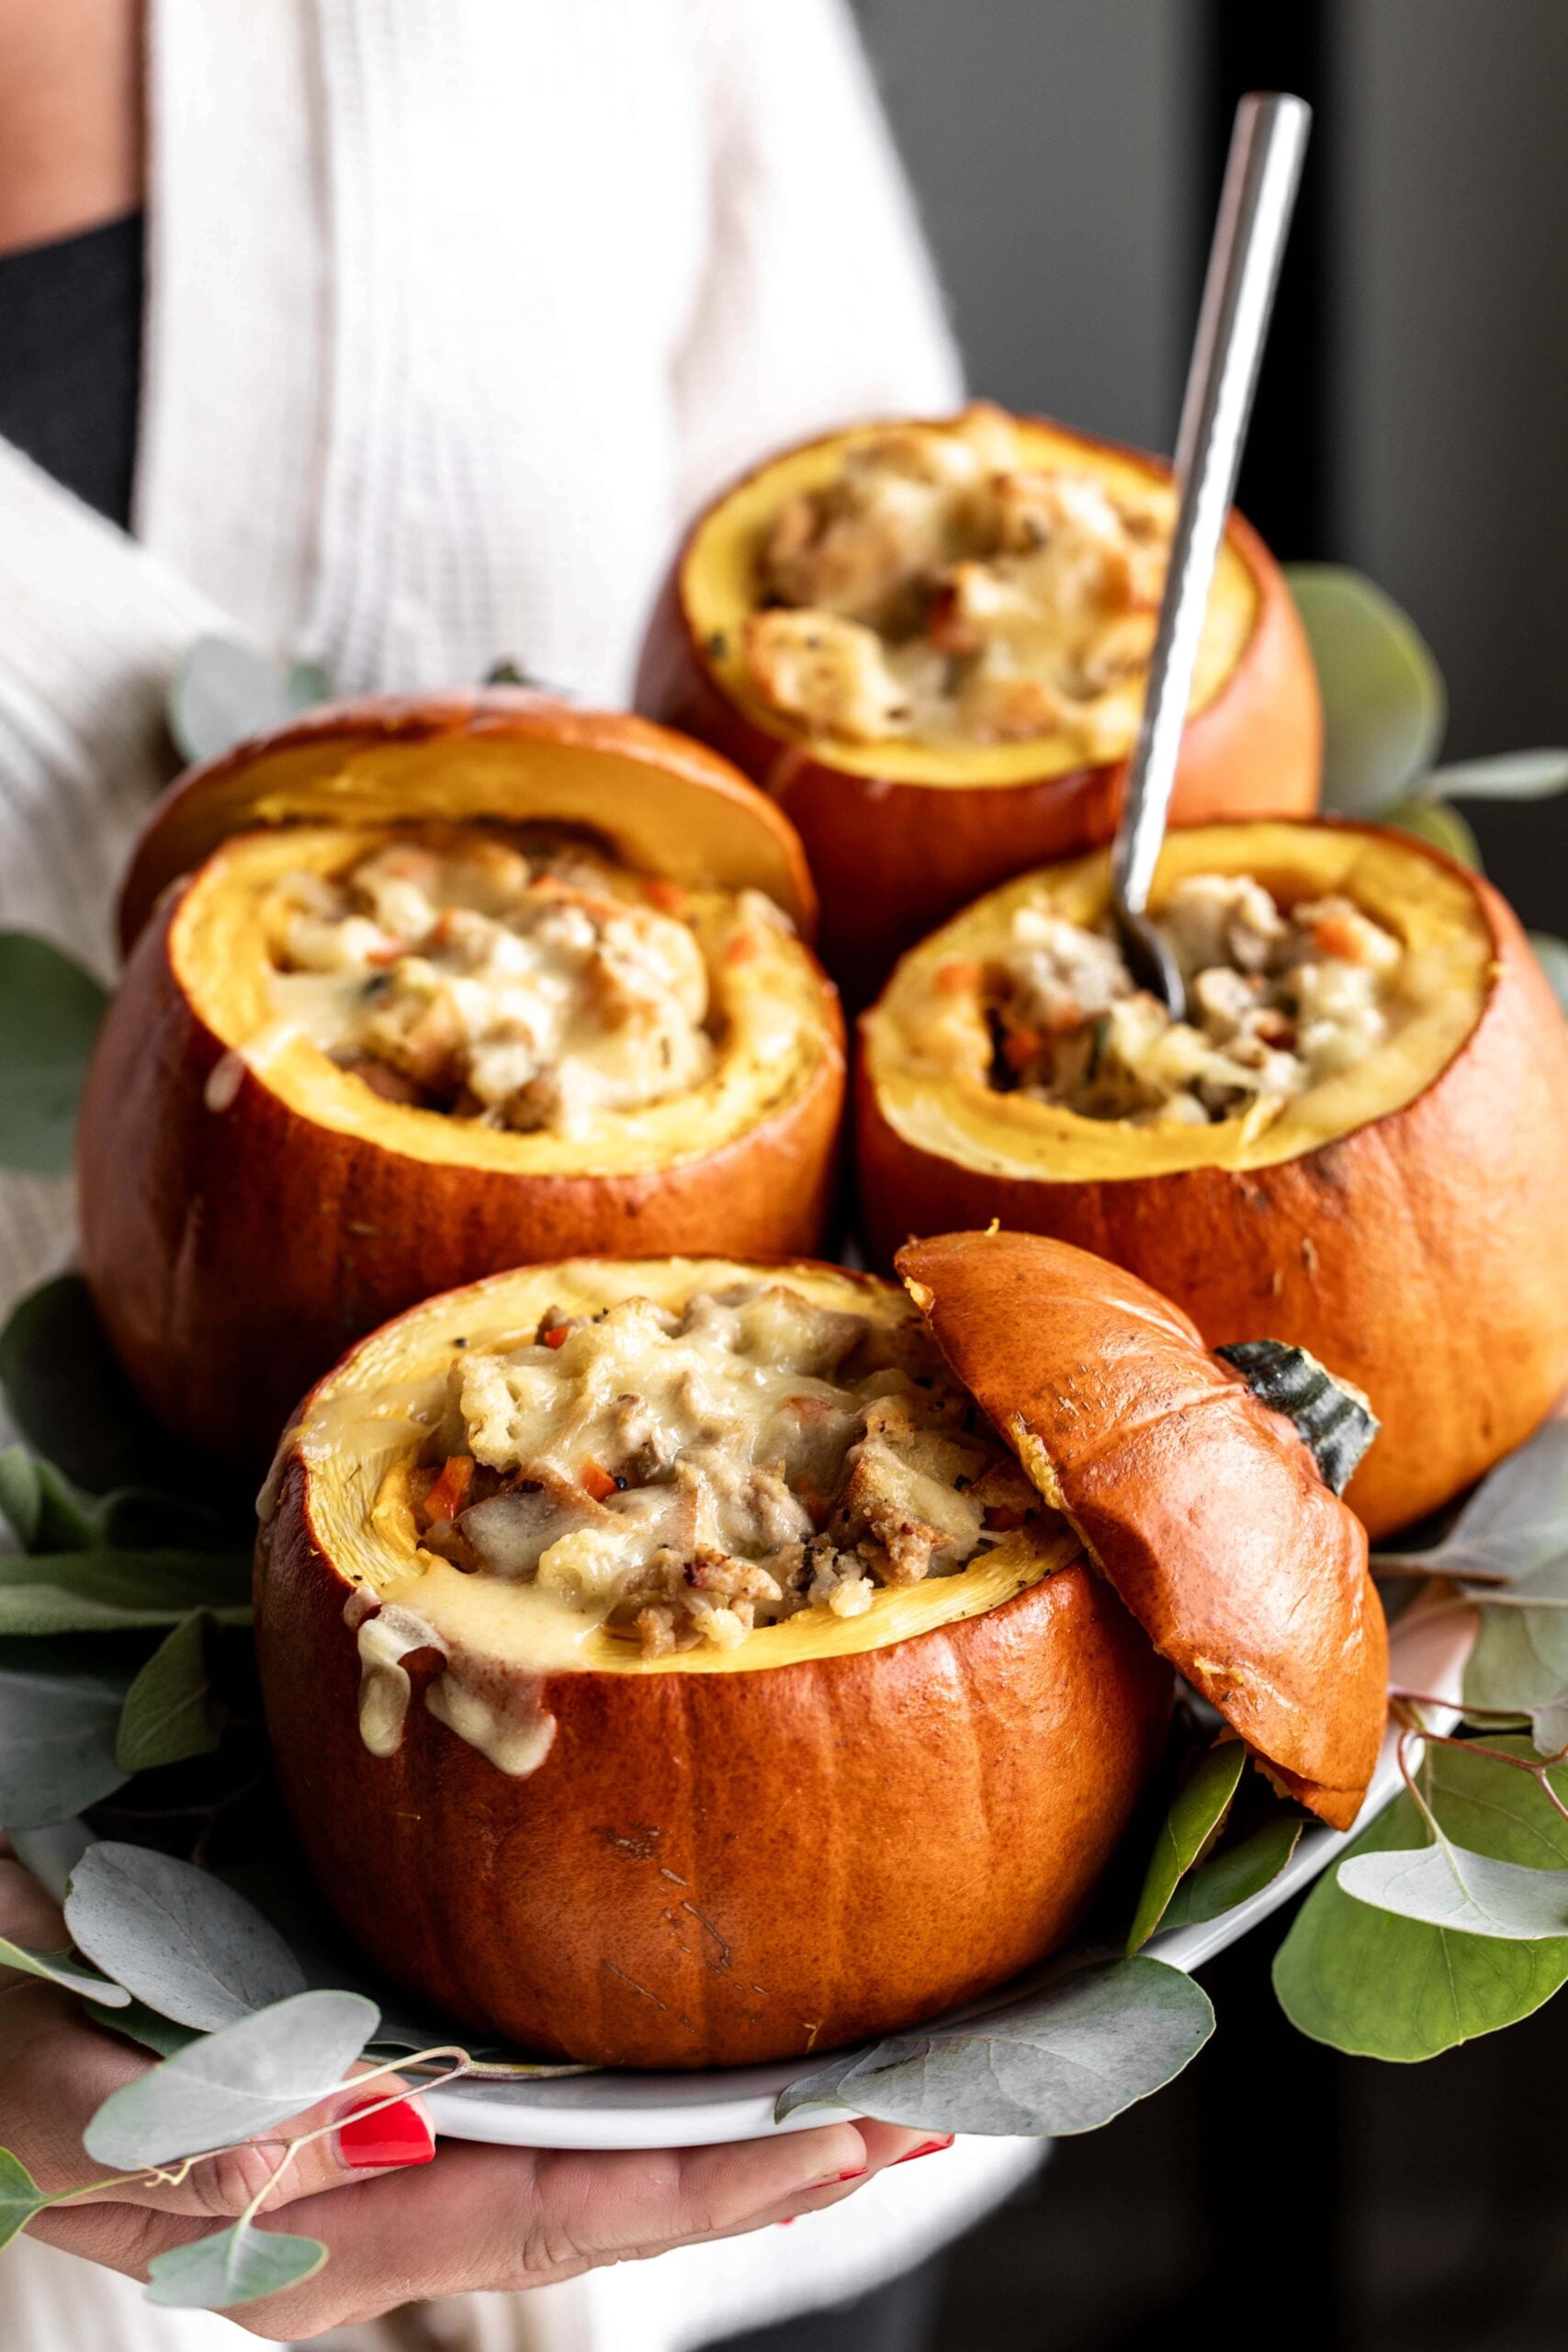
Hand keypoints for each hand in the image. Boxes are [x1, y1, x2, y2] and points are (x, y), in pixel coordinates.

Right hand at [0, 1843, 936, 2332]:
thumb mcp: (42, 2095)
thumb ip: (148, 2141)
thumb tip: (285, 2165)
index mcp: (322, 2236)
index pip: (559, 2214)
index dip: (713, 2188)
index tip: (858, 2144)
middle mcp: (379, 2193)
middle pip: (613, 2186)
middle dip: (775, 2160)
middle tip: (933, 2103)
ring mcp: (383, 2130)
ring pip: (588, 2127)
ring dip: (731, 2102)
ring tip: (873, 2060)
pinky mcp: (371, 2057)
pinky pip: (531, 2064)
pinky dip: (639, 2042)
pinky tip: (705, 1994)